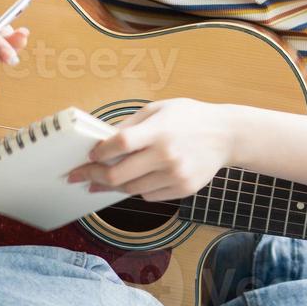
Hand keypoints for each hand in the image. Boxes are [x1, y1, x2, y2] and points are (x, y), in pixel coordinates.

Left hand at [65, 98, 235, 201]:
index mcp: (159, 131)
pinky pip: (149, 196)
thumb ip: (131, 125)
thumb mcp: (159, 109)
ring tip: (101, 182)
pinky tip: (134, 180)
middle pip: (119, 175)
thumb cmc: (190, 118)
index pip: (119, 144)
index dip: (99, 152)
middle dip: (94, 177)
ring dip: (113, 187)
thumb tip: (103, 142)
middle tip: (79, 177)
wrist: (227, 135)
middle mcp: (166, 155)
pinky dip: (138, 189)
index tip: (88, 156)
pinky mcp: (183, 189)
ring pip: (132, 190)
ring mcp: (175, 175)